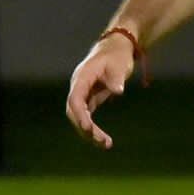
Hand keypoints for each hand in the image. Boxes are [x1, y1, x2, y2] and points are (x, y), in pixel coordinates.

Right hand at [65, 34, 135, 150]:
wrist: (115, 49)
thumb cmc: (117, 56)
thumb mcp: (119, 65)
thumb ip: (116, 78)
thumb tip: (118, 90)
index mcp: (82, 77)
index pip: (75, 99)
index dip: (80, 115)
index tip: (88, 128)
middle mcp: (78, 87)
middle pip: (74, 112)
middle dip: (85, 128)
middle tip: (103, 141)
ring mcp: (82, 94)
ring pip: (79, 117)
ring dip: (90, 133)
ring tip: (106, 145)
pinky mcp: (89, 100)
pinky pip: (87, 117)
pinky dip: (94, 130)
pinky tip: (105, 141)